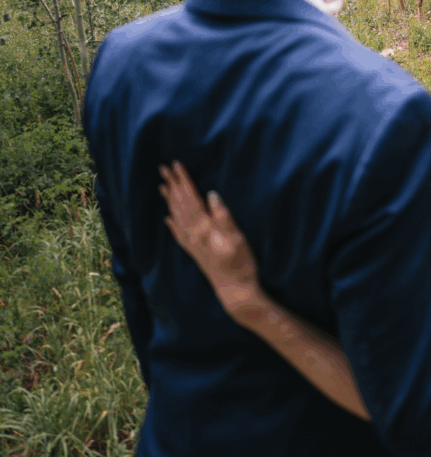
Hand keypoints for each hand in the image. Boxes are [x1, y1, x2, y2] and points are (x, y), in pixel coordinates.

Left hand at [158, 161, 259, 314]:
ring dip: (169, 200)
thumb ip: (224, 216)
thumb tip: (211, 194)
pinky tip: (168, 217)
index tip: (176, 164)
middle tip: (163, 168)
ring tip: (162, 185)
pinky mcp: (194, 252)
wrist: (235, 292)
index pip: (191, 199)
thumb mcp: (238, 238)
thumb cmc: (241, 264)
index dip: (184, 181)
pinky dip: (172, 222)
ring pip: (176, 217)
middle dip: (172, 186)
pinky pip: (178, 233)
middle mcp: (193, 236)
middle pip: (180, 206)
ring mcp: (192, 245)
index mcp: (204, 229)